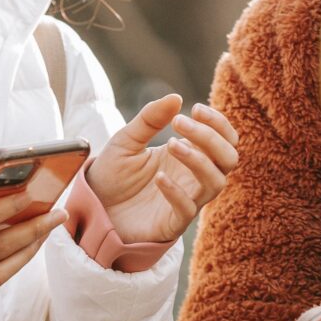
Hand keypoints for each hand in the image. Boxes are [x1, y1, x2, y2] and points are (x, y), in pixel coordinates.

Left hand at [86, 95, 239, 243]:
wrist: (91, 207)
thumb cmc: (113, 174)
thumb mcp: (127, 140)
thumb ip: (150, 119)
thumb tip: (176, 97)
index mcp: (190, 153)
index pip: (224, 138)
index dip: (217, 122)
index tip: (194, 108)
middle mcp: (194, 177)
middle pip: (229, 158)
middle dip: (211, 137)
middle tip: (179, 122)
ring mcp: (187, 200)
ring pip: (216, 182)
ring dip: (199, 160)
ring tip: (170, 144)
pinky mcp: (172, 223)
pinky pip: (188, 209)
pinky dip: (177, 192)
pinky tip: (158, 178)